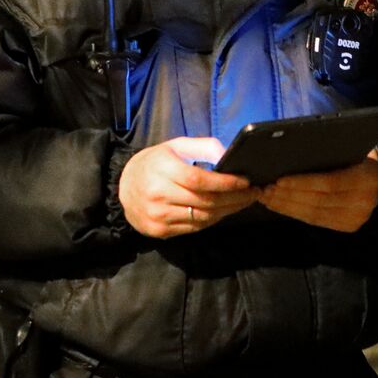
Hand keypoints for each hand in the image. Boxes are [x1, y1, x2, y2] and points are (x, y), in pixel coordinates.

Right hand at [119, 136, 257, 238]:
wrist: (123, 187)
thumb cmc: (155, 163)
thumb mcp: (176, 146)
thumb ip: (203, 146)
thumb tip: (228, 156)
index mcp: (163, 170)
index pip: (200, 180)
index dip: (226, 183)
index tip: (246, 181)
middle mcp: (159, 195)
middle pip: (206, 202)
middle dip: (235, 198)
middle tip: (254, 193)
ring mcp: (158, 216)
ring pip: (203, 218)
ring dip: (228, 211)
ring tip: (244, 202)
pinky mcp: (159, 231)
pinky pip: (194, 228)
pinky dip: (213, 220)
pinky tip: (225, 211)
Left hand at [258, 149, 377, 231]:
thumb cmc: (362, 156)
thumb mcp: (354, 148)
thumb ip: (332, 152)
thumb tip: (294, 154)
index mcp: (369, 177)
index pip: (330, 183)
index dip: (303, 183)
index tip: (279, 179)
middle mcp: (365, 202)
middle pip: (318, 200)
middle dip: (288, 196)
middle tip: (265, 189)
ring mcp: (356, 218)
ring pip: (314, 213)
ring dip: (287, 206)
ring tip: (267, 197)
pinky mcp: (348, 226)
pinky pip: (316, 220)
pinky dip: (295, 212)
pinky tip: (279, 205)